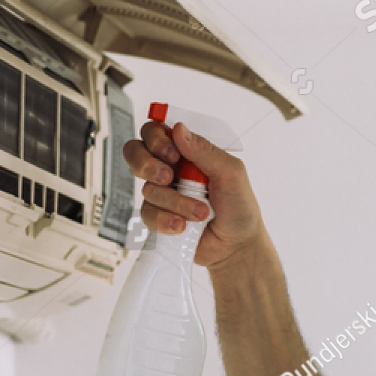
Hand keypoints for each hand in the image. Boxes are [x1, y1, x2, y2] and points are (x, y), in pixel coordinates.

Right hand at [123, 120, 263, 268]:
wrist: (236, 247)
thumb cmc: (239, 207)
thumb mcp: (231, 173)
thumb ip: (205, 150)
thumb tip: (179, 129)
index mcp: (187, 152)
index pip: (156, 131)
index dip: (155, 138)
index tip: (173, 155)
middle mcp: (170, 169)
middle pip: (135, 152)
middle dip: (147, 164)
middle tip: (168, 177)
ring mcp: (162, 194)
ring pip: (147, 189)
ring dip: (176, 202)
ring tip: (201, 213)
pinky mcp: (158, 217)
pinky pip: (147, 215)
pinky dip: (166, 220)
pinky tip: (183, 226)